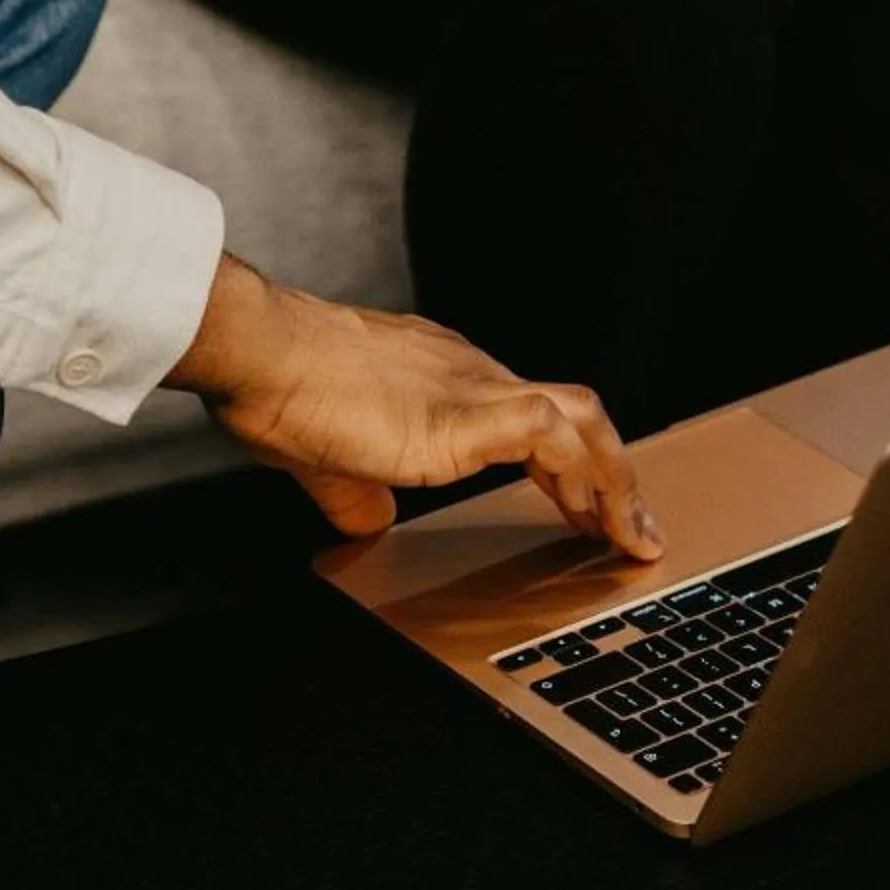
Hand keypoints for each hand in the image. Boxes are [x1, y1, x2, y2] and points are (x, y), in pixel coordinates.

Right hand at [170, 256, 664, 556]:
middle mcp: (468, 373)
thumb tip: (370, 524)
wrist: (262, 352)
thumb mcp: (327, 458)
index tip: (579, 506)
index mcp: (439, 379)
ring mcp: (473, 388)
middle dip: (608, 474)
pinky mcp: (468, 413)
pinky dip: (584, 479)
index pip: (524, 415)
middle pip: (571, 413)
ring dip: (612, 483)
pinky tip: (592, 520)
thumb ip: (357, 493)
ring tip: (628, 538)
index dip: (561, 464)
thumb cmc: (278, 386)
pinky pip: (554, 438)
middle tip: (626, 530)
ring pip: (580, 421)